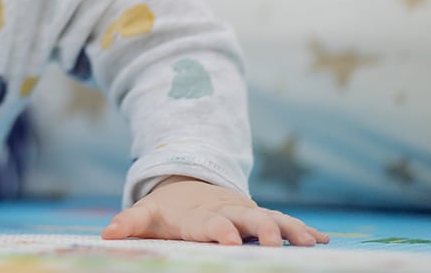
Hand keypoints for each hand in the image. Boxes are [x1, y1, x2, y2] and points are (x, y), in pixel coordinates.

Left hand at [101, 177, 329, 246]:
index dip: (218, 231)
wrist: (190, 189)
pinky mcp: (261, 218)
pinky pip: (286, 223)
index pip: (210, 224)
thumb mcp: (148, 216)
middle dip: (262, 229)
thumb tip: (107, 234)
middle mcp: (228, 213)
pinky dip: (303, 230)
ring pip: (272, 219)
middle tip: (275, 242)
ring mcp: (247, 214)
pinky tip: (324, 240)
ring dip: (290, 230)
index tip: (228, 240)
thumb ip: (130, 224)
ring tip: (310, 242)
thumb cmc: (167, 212)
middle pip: (247, 219)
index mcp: (200, 216)